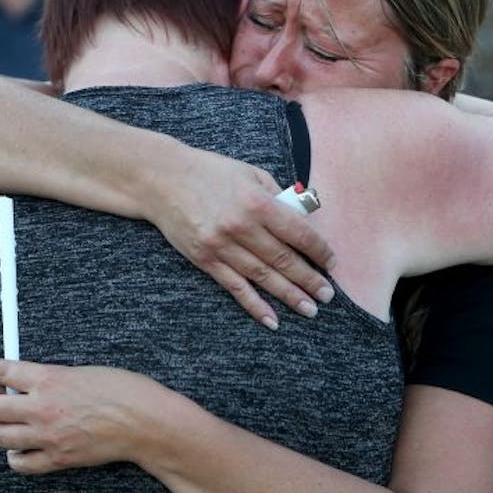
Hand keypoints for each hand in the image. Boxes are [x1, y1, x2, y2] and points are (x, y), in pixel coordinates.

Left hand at [0, 359, 165, 474]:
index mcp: (48, 378)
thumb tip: (24, 382)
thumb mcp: (79, 370)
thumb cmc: (121, 390)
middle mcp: (42, 407)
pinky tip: (23, 447)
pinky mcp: (57, 459)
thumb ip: (48, 377)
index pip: (2, 371)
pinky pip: (20, 464)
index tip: (1, 372)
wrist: (144, 422)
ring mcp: (48, 436)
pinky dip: (15, 456)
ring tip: (10, 422)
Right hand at [145, 147, 334, 329]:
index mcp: (257, 202)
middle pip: (284, 259)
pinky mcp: (205, 259)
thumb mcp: (249, 173)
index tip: (332, 264)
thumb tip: (303, 219)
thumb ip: (277, 196)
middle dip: (310, 280)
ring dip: (289, 296)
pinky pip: (235, 287)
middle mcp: (241, 227)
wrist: (161, 179)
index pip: (299, 233)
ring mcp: (222, 246)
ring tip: (310, 310)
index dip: (319, 251)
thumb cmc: (209, 172)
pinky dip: (254, 305)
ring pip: (263, 277)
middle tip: (328, 296)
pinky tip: (272, 320)